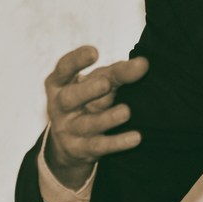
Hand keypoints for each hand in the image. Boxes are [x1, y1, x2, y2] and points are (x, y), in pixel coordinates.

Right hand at [44, 45, 148, 188]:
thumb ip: (119, 72)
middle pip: (69, 98)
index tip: (94, 52)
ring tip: (126, 112)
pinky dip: (117, 143)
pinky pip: (99, 146)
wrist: (70, 142)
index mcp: (59, 83)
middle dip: (87, 90)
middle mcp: (60, 106)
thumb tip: (143, 63)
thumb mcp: (99, 82)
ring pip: (86, 124)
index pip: (64, 69)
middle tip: (105, 83)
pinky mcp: (80, 149)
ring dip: (106, 118)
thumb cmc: (88, 100)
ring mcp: (68, 129)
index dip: (76, 60)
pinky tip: (135, 137)